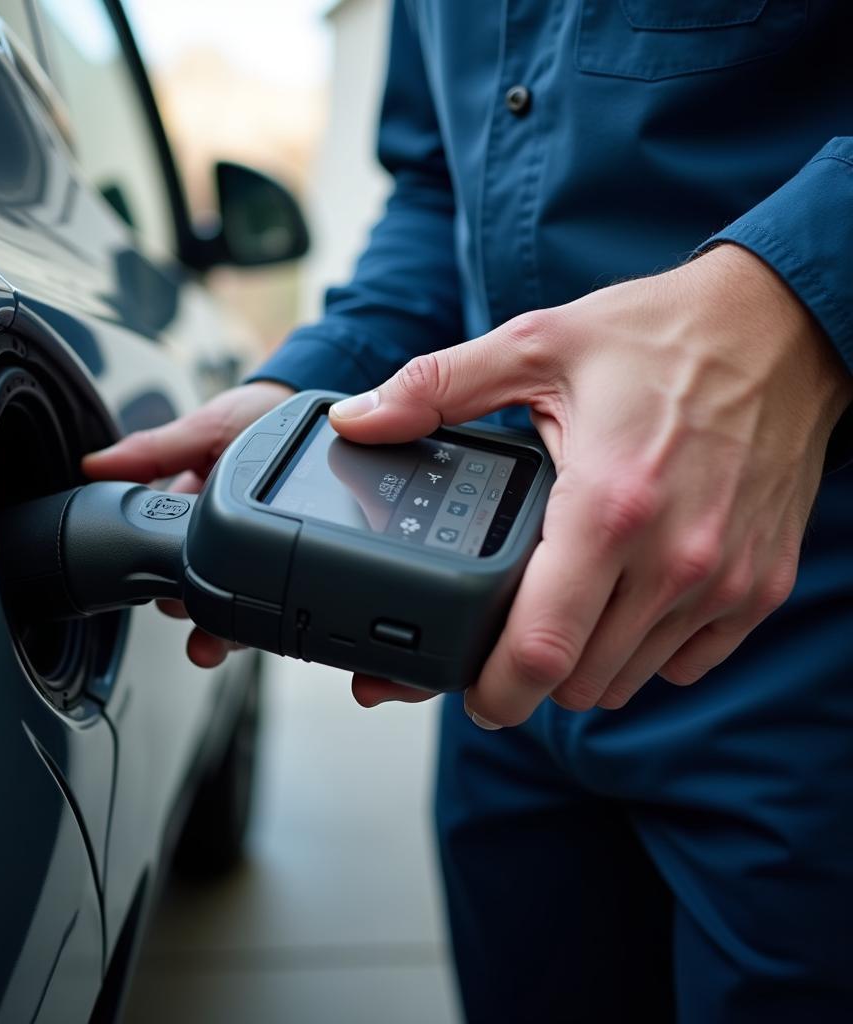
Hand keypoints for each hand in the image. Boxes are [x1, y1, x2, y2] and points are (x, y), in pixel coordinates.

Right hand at [83, 380, 293, 665]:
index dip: (157, 581)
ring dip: (227, 628)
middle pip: (197, 592)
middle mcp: (223, 540)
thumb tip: (96, 464)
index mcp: (194, 511)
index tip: (155, 596)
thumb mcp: (205, 428)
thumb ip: (154, 450)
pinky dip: (270, 621)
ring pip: (237, 610)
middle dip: (191, 609)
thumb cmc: (261, 415)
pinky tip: (268, 625)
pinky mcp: (294, 564)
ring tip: (224, 636)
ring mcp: (257, 558)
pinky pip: (279, 606)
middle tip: (190, 611)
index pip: (164, 557)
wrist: (328, 414)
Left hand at [331, 244, 852, 725]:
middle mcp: (674, 557)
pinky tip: (622, 600)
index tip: (467, 693)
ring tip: (562, 610)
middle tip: (507, 635)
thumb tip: (357, 421)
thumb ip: (435, 387)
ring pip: (627, 681)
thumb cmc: (660, 336)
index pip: (541, 648)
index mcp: (608, 505)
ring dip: (583, 664)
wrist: (782, 330)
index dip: (492, 690)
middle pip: (578, 681)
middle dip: (528, 674)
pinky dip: (644, 650)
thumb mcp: (535, 344)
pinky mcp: (761, 588)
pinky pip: (685, 663)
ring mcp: (724, 581)